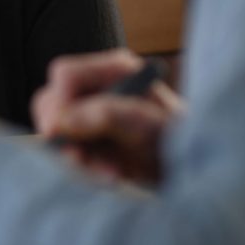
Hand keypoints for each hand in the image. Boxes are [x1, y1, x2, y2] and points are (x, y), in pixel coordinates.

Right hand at [31, 49, 181, 182]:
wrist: (193, 168)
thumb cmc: (179, 139)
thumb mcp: (150, 125)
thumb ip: (110, 115)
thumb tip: (64, 120)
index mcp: (114, 69)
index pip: (65, 75)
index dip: (59, 103)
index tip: (61, 132)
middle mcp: (98, 87)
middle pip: (51, 101)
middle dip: (62, 134)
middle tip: (79, 159)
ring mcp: (91, 113)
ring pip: (55, 130)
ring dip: (75, 156)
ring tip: (109, 173)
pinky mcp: (90, 139)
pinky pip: (67, 151)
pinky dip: (82, 167)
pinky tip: (110, 174)